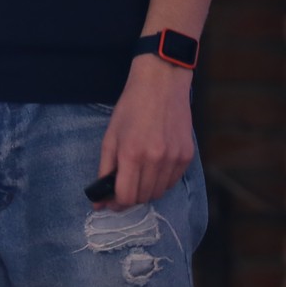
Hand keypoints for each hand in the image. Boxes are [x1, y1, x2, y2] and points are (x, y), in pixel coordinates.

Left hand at [93, 56, 195, 209]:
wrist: (162, 83)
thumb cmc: (131, 107)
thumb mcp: (111, 136)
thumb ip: (104, 170)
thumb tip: (98, 201)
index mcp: (131, 153)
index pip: (126, 197)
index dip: (115, 204)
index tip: (110, 201)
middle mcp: (155, 159)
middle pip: (143, 198)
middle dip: (130, 197)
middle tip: (123, 186)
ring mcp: (174, 158)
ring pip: (159, 193)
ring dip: (146, 190)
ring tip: (139, 174)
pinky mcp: (187, 155)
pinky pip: (173, 182)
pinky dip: (162, 181)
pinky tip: (154, 166)